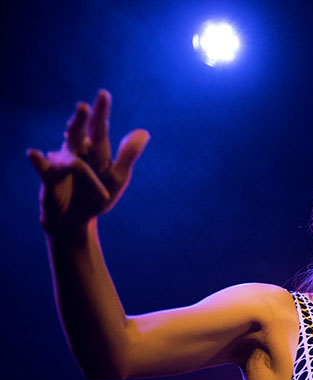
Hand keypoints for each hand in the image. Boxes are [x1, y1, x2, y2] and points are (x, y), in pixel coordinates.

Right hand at [27, 90, 148, 235]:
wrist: (76, 220)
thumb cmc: (98, 196)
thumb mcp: (117, 177)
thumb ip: (128, 155)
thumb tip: (144, 131)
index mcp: (94, 150)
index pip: (99, 130)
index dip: (101, 113)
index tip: (103, 93)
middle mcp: (75, 152)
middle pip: (77, 134)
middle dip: (81, 121)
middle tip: (84, 107)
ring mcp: (60, 165)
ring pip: (67, 155)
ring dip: (70, 151)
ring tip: (68, 135)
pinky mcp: (49, 180)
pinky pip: (43, 169)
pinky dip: (39, 161)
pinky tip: (36, 153)